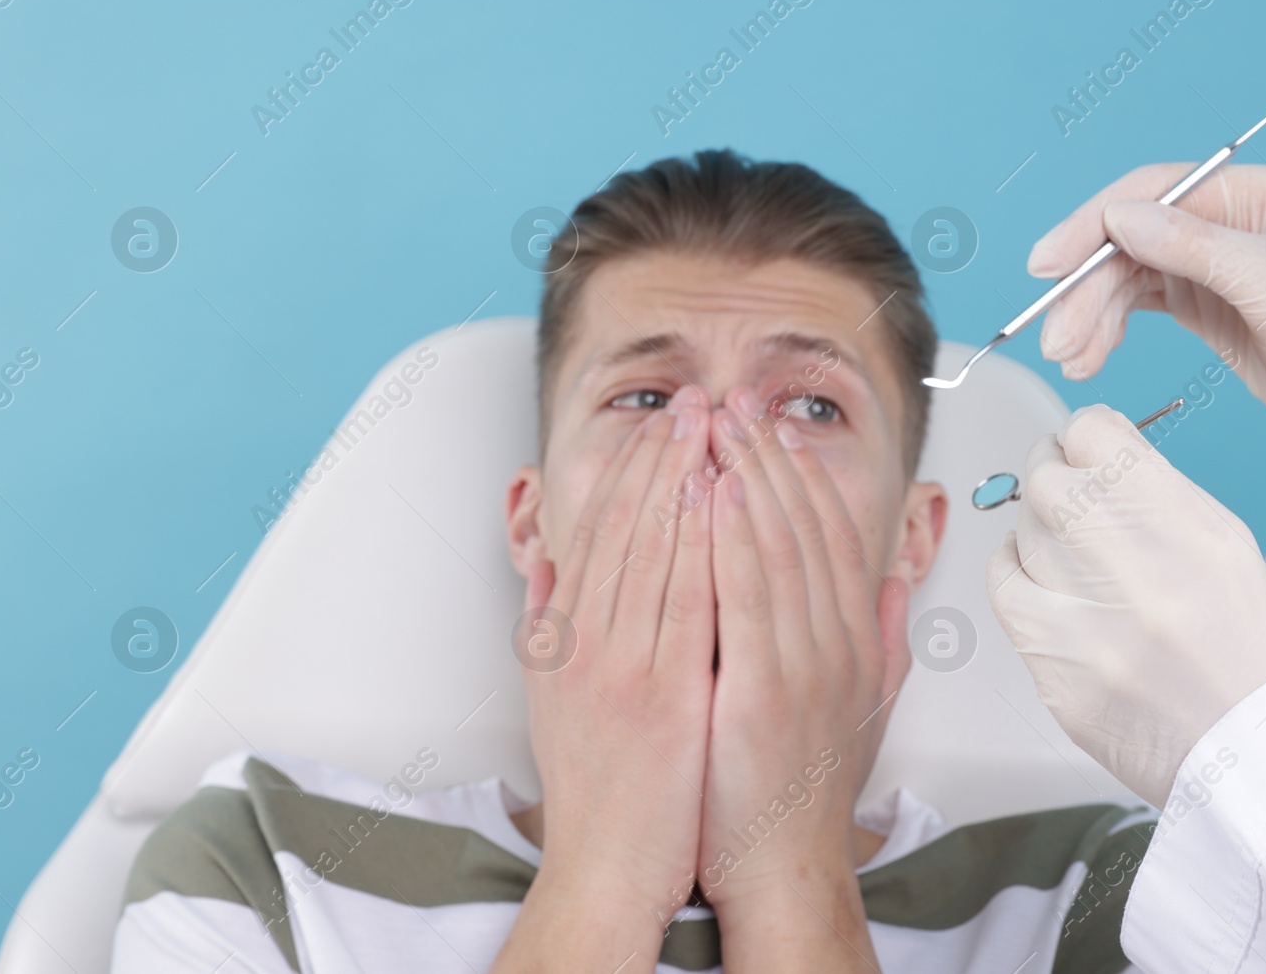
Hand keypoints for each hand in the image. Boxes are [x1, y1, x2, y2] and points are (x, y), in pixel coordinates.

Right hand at [495, 386, 714, 972]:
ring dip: (682, 478)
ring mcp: (622, 664)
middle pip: (624, 526)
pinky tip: (718, 499)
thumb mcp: (550, 695)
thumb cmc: (593, 785)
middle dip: (660, 453)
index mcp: (563, 637)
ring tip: (710, 424)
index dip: (630, 468)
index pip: (597, 532)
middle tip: (692, 398)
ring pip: (652, 549)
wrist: (603, 867)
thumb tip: (547, 562)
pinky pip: (684, 603)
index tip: (659, 422)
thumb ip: (548, 623)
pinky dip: (699, 545)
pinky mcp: (662, 695)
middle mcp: (586, 640)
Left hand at [697, 386, 909, 970]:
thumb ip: (882, 640)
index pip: (832, 534)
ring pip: (779, 546)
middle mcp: (837, 644)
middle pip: (806, 525)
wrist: (784, 866)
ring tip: (721, 423)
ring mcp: (805, 665)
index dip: (805, 472)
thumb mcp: (862, 707)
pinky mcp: (765, 690)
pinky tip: (716, 490)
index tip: (776, 428)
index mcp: (852, 642)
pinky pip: (749, 596)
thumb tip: (896, 584)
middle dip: (770, 454)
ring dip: (749, 474)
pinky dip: (734, 537)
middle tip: (739, 402)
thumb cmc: (803, 791)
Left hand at [986, 405, 1265, 807]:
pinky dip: (1012, 572)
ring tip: (1072, 552)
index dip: (1084, 435)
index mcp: (1180, 522)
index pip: (1091, 434)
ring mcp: (1083, 618)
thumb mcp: (1223, 541)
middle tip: (1070, 492)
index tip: (1086, 448)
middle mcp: (1127, 563)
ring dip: (1039, 530)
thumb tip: (1093, 445)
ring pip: (1022, 531)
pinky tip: (1035, 575)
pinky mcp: (1051, 665)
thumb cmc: (1244, 644)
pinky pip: (1002, 590)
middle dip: (1053, 474)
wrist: (1256, 745)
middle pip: (1046, 478)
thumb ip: (1154, 489)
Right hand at [1029, 163, 1265, 496]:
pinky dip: (1107, 328)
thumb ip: (1193, 247)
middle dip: (1086, 290)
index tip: (1047, 267)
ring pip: (1125, 275)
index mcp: (1254, 193)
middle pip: (1128, 240)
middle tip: (1056, 339)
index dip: (1091, 227)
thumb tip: (1119, 218)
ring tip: (1073, 361)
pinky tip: (1091, 355)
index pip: (1151, 192)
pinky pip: (1136, 303)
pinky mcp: (1201, 301)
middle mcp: (1227, 219)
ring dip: (1090, 316)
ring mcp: (1211, 261)